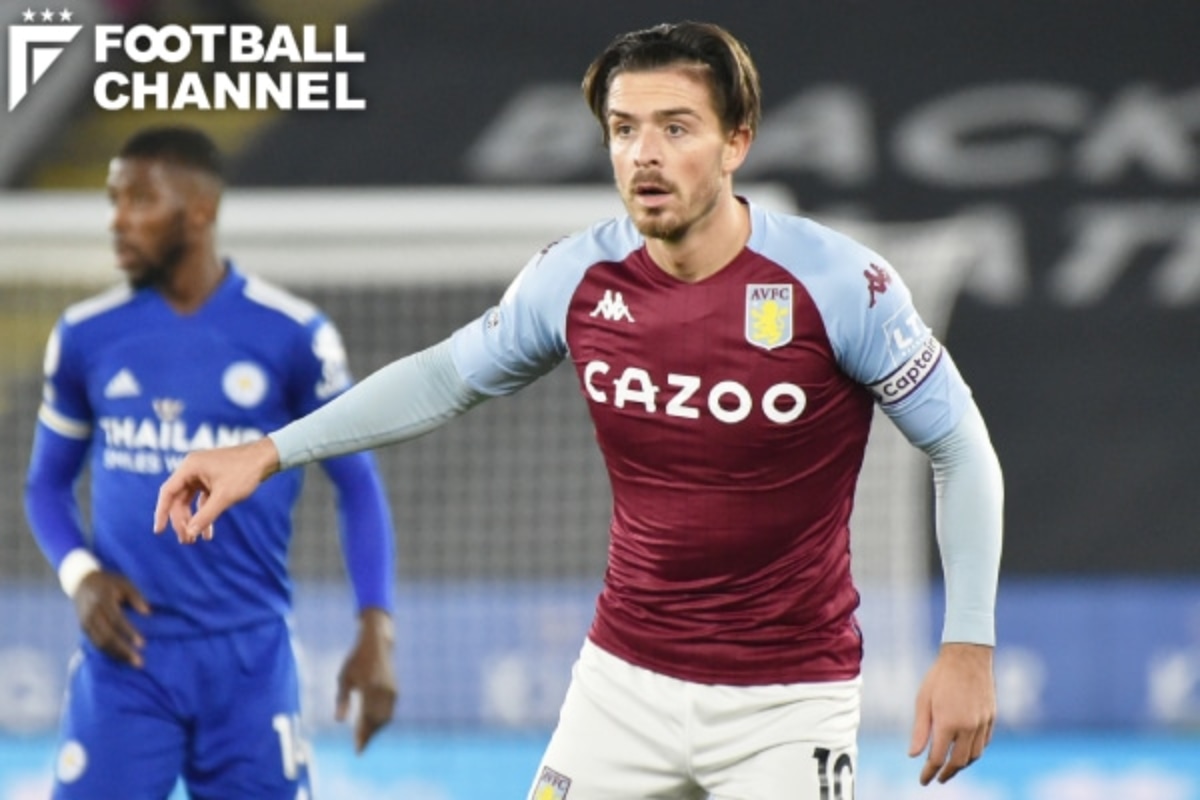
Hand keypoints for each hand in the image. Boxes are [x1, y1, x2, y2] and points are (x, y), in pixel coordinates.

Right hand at [74, 571, 150, 667]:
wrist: (82, 581)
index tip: (142, 644)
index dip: (129, 632)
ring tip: (132, 663)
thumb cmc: (109, 582)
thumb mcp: (124, 583)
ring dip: (116, 655)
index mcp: (103, 600)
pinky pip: (95, 644)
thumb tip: (148, 613)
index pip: (116, 620)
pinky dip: (108, 652)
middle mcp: (92, 614)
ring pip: (100, 643)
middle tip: (139, 662)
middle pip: (107, 636)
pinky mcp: (83, 628)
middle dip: (123, 650)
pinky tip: (120, 658)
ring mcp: (86, 622)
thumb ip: (136, 596)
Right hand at [153, 437, 280, 543]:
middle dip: (182, 521)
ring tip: (194, 540)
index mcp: (190, 467)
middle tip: (186, 541)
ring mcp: (203, 473)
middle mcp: (193, 469)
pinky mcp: (214, 478)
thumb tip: (190, 533)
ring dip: (193, 519)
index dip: (161, 513)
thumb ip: (205, 515)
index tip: (159, 531)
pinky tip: (208, 533)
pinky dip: (205, 513)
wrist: (267, 457)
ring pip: (190, 501)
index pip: (168, 492)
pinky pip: (203, 499)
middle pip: (179, 499)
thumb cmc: (245, 472)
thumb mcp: (224, 497)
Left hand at [335, 607, 397, 752]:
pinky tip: (374, 724)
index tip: (357, 750)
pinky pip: (389, 711)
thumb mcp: (344, 678)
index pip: (366, 718)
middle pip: (377, 721)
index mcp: (369, 689)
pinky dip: (381, 721)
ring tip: (365, 738)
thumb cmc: (356, 660)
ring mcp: (391, 691)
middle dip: (369, 736)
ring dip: (376, 729)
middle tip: (360, 747)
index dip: (362, 736)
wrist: (377, 644)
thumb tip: (339, 722)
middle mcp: (383, 692)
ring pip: (385, 718)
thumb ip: (342, 700)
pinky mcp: (394, 690)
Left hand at [909, 642, 995, 784]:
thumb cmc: (940, 677)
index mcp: (948, 723)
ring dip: (962, 765)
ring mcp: (982, 723)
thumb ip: (920, 730)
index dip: (929, 772)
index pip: (937, 758)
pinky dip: (975, 752)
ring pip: (975, 755)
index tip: (923, 780)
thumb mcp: (922, 701)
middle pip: (959, 762)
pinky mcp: (991, 717)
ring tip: (951, 767)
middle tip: (938, 778)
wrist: (967, 656)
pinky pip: (984, 743)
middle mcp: (968, 727)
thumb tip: (913, 756)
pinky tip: (967, 751)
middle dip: (947, 773)